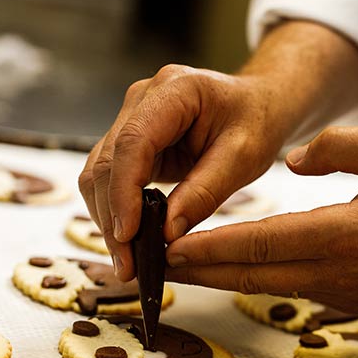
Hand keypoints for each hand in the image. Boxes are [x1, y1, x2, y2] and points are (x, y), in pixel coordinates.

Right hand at [78, 65, 286, 280]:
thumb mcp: (244, 157)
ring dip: (108, 219)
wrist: (257, 103)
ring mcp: (131, 118)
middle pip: (107, 161)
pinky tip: (131, 242)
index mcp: (174, 90)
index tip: (128, 234)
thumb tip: (167, 233)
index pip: (133, 142)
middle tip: (128, 266)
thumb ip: (205, 192)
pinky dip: (117, 211)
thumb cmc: (256, 121)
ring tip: (128, 262)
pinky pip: (111, 179)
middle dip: (112, 217)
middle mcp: (142, 99)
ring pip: (100, 173)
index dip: (124, 192)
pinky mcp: (131, 142)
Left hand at [164, 128, 357, 314]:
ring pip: (266, 286)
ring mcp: (341, 295)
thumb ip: (340, 146)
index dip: (210, 245)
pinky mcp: (347, 301)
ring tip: (177, 266)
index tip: (169, 244)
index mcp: (345, 234)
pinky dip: (254, 279)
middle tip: (151, 263)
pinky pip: (290, 289)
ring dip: (220, 277)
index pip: (262, 242)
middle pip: (250, 275)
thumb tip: (291, 159)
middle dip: (197, 270)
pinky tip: (232, 268)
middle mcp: (336, 273)